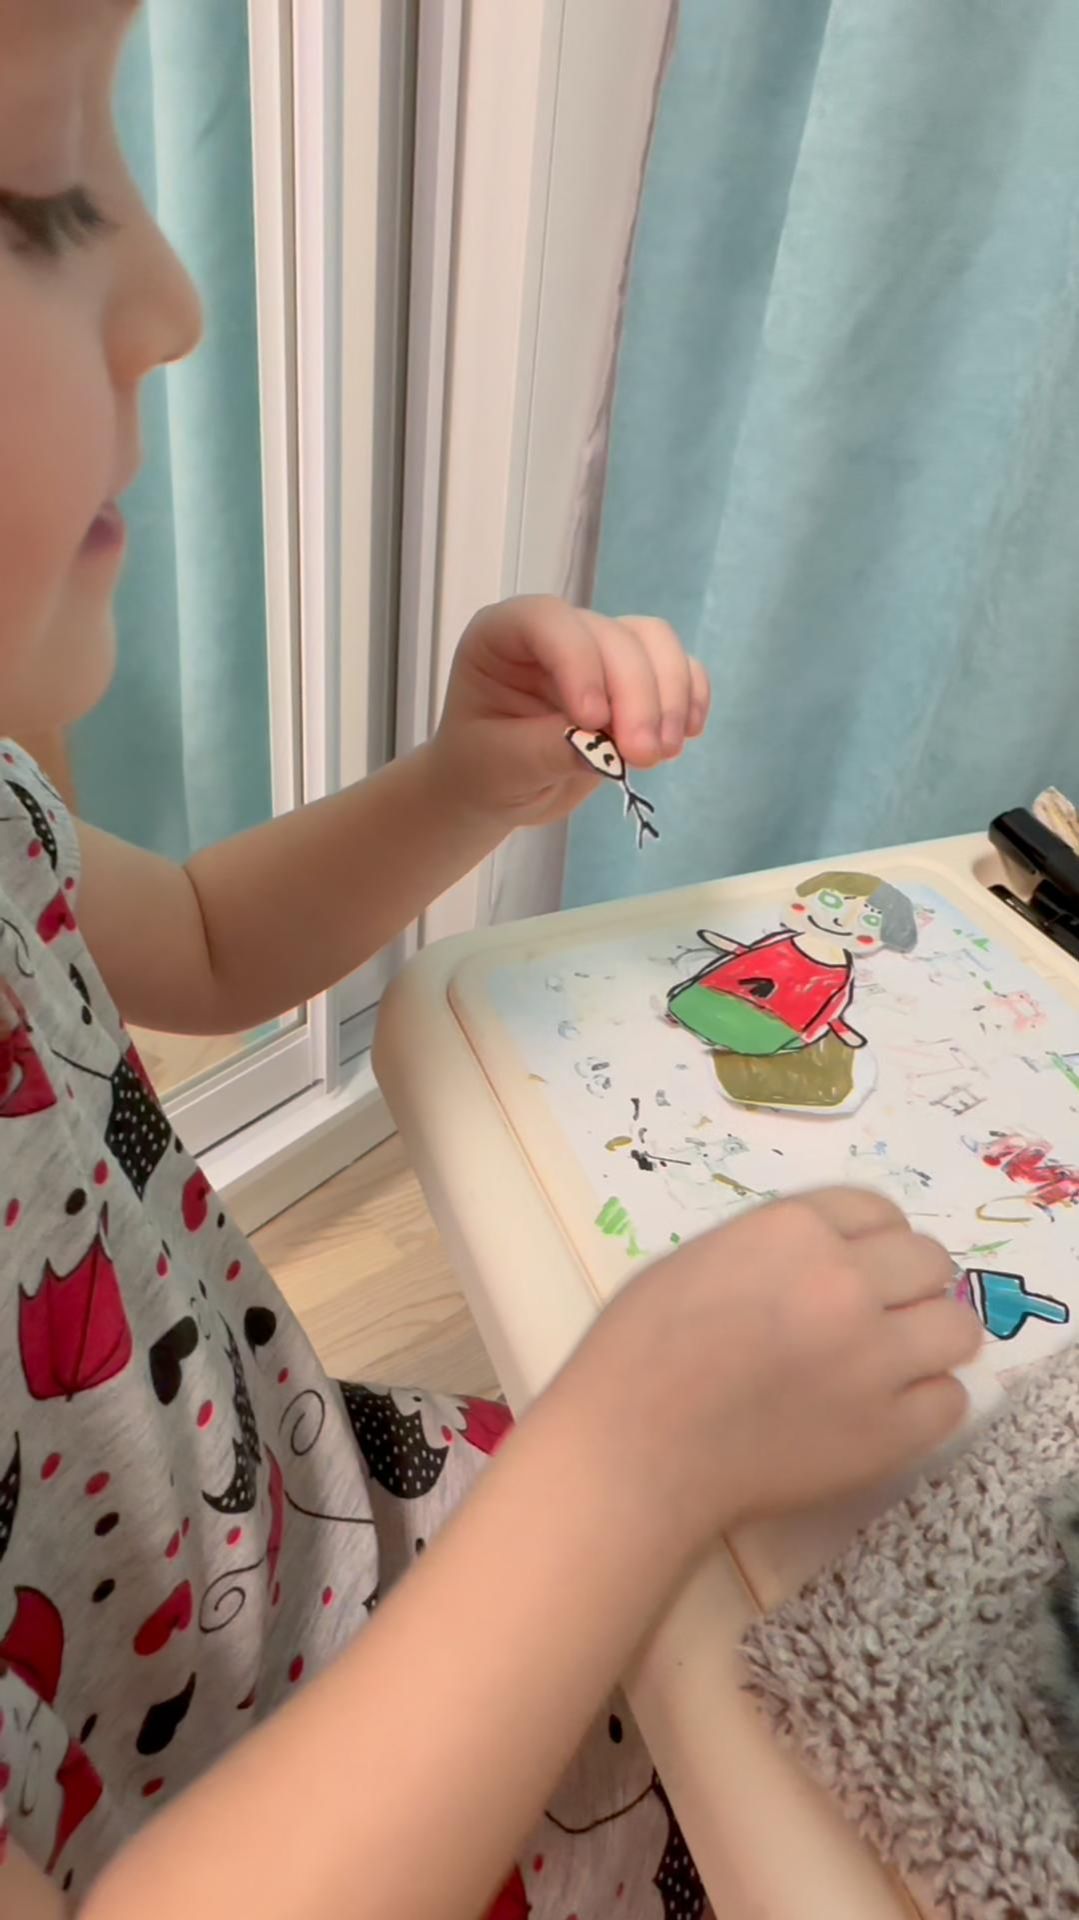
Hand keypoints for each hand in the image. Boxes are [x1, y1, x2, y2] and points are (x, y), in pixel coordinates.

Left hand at [429, 596, 709, 829]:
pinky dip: (689, 696)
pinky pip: (676, 666)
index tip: (592, 721)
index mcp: (502, 636)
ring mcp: (599, 650)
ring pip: (653, 641)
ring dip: (670, 696)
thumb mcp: (500, 766)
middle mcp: (555, 631)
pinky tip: (687, 734)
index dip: (579, 662)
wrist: (500, 790)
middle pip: (612, 636)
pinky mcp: (633, 677)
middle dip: (636, 696)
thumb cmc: (483, 770)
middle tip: (643, 756)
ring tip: (662, 753)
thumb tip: (604, 748)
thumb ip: (546, 751)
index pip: (548, 620)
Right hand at [569, 1189, 980, 1564]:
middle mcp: (847, 1284)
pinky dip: (924, 1404)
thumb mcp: (701, 1258)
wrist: (635, 1450)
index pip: (879, 1210)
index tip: (858, 1265)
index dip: (870, 1239)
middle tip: (875, 1316)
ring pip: (958, 1328)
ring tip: (892, 1363)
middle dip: (906, 1284)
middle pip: (931, 1262)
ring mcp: (875, 1360)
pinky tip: (883, 1412)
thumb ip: (776, 1247)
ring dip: (929, 1340)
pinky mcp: (891, 1432)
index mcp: (794, 1230)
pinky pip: (950, 1401)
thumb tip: (829, 1259)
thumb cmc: (642, 1349)